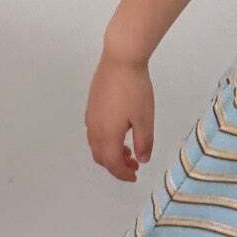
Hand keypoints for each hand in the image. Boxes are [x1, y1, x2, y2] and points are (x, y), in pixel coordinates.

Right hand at [85, 50, 155, 181]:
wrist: (121, 59)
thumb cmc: (135, 89)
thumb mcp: (145, 118)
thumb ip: (144, 142)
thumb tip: (142, 159)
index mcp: (107, 135)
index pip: (112, 163)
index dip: (123, 174)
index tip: (135, 176)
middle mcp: (94, 129)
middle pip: (101, 157)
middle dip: (116, 165)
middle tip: (133, 164)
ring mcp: (90, 116)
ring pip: (96, 144)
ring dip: (110, 152)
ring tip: (128, 149)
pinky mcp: (91, 105)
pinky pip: (94, 132)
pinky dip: (105, 140)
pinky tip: (119, 131)